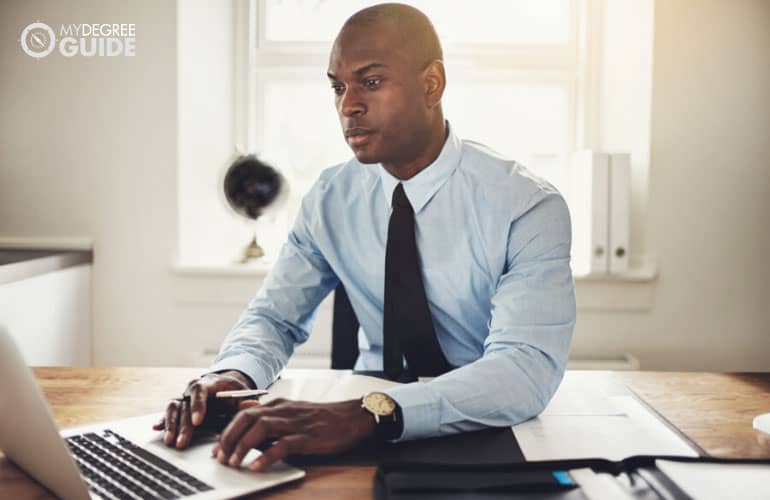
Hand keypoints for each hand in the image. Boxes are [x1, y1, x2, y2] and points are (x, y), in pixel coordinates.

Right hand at [153, 370, 254, 448]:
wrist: (226, 385)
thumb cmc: (234, 392)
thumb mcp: (243, 393)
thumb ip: (245, 400)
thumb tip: (252, 405)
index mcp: (208, 383)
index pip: (199, 391)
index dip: (197, 405)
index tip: (198, 421)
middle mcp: (192, 390)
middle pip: (184, 404)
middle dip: (183, 425)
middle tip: (183, 441)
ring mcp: (184, 398)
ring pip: (173, 408)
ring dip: (170, 424)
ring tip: (170, 441)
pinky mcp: (180, 407)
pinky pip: (168, 412)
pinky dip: (162, 420)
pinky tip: (156, 428)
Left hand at [211, 398, 375, 470]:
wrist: (352, 417)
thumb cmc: (322, 417)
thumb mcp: (291, 409)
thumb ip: (267, 410)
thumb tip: (243, 407)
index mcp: (278, 405)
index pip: (243, 413)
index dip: (227, 431)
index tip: (217, 448)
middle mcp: (282, 411)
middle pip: (246, 419)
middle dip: (228, 438)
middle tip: (220, 458)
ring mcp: (294, 423)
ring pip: (259, 430)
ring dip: (242, 447)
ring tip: (233, 463)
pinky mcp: (306, 437)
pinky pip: (282, 445)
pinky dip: (266, 456)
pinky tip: (256, 467)